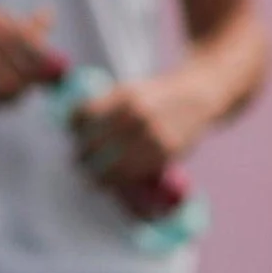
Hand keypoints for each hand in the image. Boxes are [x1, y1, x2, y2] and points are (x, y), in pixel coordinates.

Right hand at [0, 5, 60, 101]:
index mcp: (0, 19)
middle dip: (26, 88)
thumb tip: (50, 15)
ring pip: (10, 85)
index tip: (39, 84)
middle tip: (13, 94)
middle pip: (29, 71)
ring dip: (6, 98)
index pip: (40, 50)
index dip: (45, 72)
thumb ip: (19, 25)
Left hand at [69, 71, 215, 188]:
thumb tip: (74, 127)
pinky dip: (121, 181)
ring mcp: (153, 138)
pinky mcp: (166, 156)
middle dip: (82, 155)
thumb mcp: (131, 90)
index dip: (74, 125)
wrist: (199, 96)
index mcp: (125, 97)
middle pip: (94, 144)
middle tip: (77, 160)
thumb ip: (106, 107)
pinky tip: (113, 182)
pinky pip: (136, 175)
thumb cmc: (157, 96)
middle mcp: (138, 117)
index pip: (85, 115)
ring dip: (97, 175)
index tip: (72, 132)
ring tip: (90, 178)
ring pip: (113, 167)